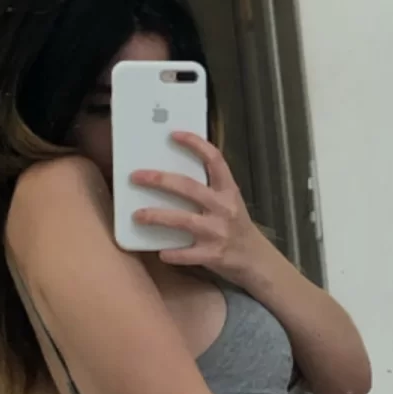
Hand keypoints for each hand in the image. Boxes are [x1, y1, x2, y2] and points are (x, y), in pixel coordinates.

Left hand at [130, 133, 259, 276]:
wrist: (256, 259)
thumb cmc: (236, 227)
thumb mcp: (229, 202)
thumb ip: (208, 189)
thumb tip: (171, 175)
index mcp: (229, 191)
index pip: (214, 159)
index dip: (195, 144)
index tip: (173, 134)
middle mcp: (225, 208)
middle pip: (189, 188)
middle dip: (160, 180)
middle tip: (136, 176)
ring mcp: (219, 232)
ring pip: (182, 220)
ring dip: (156, 216)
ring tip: (137, 215)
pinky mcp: (213, 255)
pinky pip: (185, 253)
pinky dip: (171, 252)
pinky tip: (160, 251)